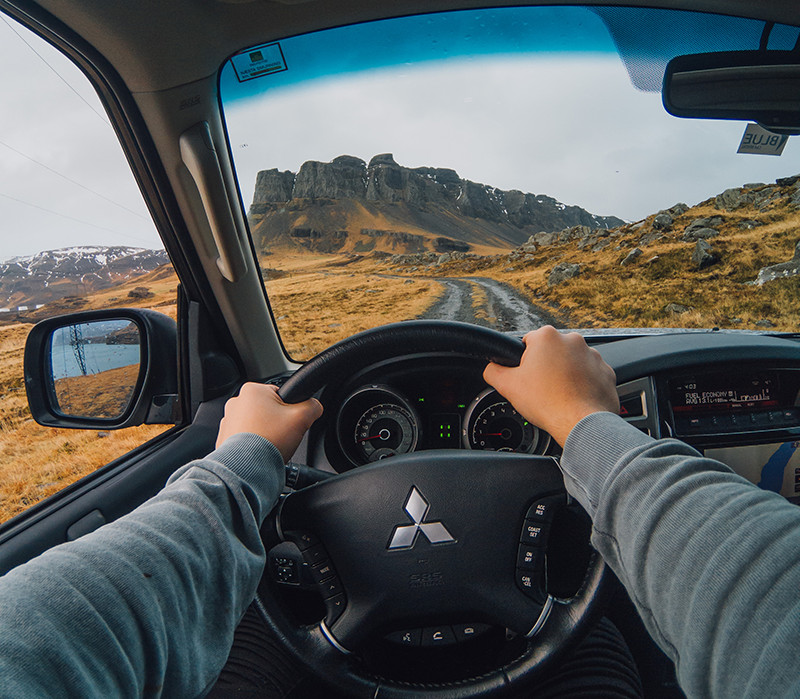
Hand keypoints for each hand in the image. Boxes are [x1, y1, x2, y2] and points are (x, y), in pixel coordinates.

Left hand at [216, 383, 322, 460]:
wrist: (246, 469)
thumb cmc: (268, 442)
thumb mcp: (302, 418)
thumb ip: (313, 406)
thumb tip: (315, 406)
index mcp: (252, 390)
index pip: (280, 395)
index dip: (290, 410)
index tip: (290, 422)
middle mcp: (236, 402)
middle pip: (268, 409)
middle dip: (277, 422)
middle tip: (281, 435)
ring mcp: (228, 421)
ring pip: (257, 424)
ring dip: (265, 433)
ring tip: (269, 445)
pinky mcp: (224, 437)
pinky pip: (245, 438)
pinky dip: (253, 444)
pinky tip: (259, 452)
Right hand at [483, 326, 617, 445]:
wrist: (581, 423)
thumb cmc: (547, 402)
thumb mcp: (507, 386)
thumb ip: (493, 371)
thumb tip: (491, 367)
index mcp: (547, 336)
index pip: (528, 343)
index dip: (523, 362)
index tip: (526, 377)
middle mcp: (572, 340)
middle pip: (551, 352)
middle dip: (545, 367)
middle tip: (541, 388)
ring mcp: (593, 355)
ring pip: (571, 363)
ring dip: (564, 375)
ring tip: (558, 395)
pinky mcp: (605, 371)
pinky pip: (589, 375)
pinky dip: (582, 384)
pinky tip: (573, 398)